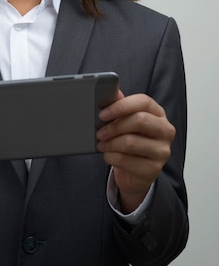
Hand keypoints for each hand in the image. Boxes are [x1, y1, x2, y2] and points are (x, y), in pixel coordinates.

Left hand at [96, 92, 175, 212]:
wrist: (135, 172)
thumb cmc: (130, 140)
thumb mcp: (125, 122)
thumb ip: (120, 107)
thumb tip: (114, 93)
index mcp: (158, 113)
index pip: (143, 102)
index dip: (121, 106)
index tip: (103, 113)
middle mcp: (165, 130)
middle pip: (139, 120)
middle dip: (114, 126)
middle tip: (99, 132)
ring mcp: (162, 151)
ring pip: (131, 142)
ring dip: (110, 143)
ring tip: (102, 144)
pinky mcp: (154, 169)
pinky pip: (126, 161)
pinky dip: (111, 157)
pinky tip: (108, 155)